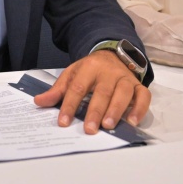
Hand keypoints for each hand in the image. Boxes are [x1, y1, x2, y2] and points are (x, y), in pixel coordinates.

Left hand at [32, 50, 149, 133]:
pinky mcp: (138, 85)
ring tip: (109, 125)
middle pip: (102, 91)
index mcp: (89, 67)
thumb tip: (39, 102)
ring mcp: (125, 78)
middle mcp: (109, 72)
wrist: (112, 55)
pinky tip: (132, 121)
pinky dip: (140, 109)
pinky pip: (143, 96)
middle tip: (89, 129)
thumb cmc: (90, 70)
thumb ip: (58, 90)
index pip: (78, 87)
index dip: (70, 105)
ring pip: (123, 93)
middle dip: (95, 111)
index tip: (63, 122)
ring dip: (116, 110)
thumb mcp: (72, 74)